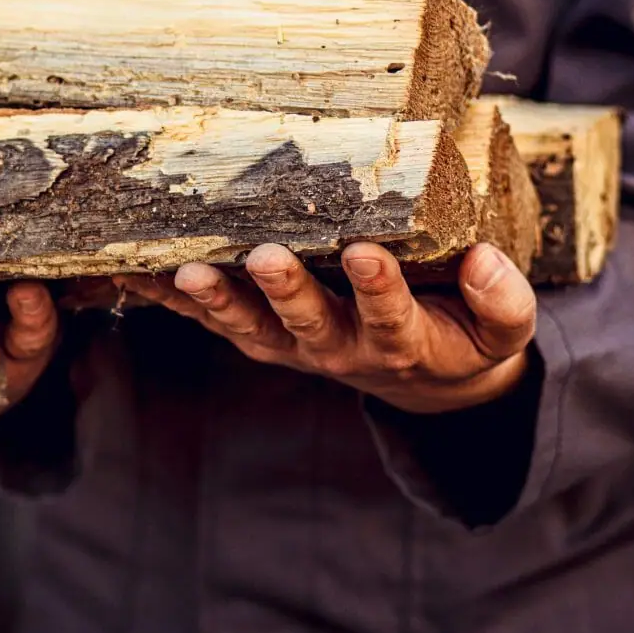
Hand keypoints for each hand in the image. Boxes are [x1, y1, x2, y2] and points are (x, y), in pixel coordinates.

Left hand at [116, 241, 535, 413]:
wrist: (426, 380)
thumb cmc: (462, 338)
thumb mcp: (500, 332)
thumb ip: (500, 302)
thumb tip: (486, 262)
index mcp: (400, 341)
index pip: (392, 315)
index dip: (380, 287)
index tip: (369, 252)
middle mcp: (337, 346)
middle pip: (306, 321)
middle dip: (285, 289)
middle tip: (266, 258)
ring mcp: (288, 343)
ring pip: (247, 324)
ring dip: (215, 299)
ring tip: (186, 272)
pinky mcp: (255, 333)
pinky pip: (208, 318)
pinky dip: (171, 298)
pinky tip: (133, 272)